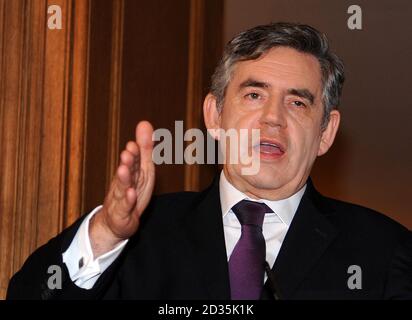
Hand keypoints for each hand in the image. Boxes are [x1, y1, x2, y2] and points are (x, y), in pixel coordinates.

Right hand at [90, 121, 154, 256]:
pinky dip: (127, 201)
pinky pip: (125, 207)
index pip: (133, 160)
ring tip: (124, 168)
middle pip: (127, 171)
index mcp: (131, 172)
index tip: (134, 142)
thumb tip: (145, 122)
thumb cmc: (131, 191)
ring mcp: (121, 198)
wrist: (116, 222)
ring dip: (123, 178)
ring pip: (122, 187)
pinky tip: (131, 194)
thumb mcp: (142, 169)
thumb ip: (144, 149)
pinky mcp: (122, 214)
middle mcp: (123, 183)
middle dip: (128, 161)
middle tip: (128, 150)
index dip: (135, 152)